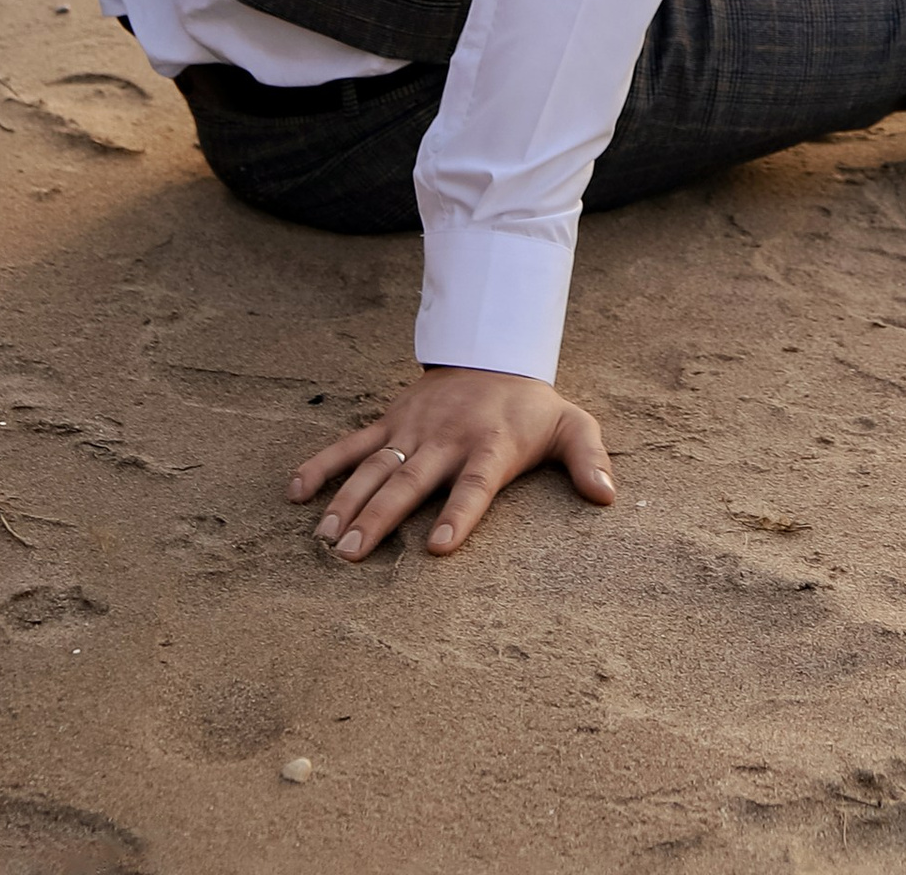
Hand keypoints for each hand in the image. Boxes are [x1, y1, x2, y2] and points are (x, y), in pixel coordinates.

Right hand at [289, 366, 614, 561]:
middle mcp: (447, 437)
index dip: (459, 515)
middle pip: (411, 481)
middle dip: (380, 518)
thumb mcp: (571, 425)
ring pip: (375, 466)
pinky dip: (323, 464)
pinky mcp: (391, 419)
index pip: (475, 485)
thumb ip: (590, 458)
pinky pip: (351, 442)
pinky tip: (296, 491)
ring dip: (347, 502)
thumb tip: (609, 496)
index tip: (437, 549)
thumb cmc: (532, 406)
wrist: (495, 350)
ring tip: (325, 540)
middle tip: (351, 556)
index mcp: (491, 444)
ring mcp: (414, 427)